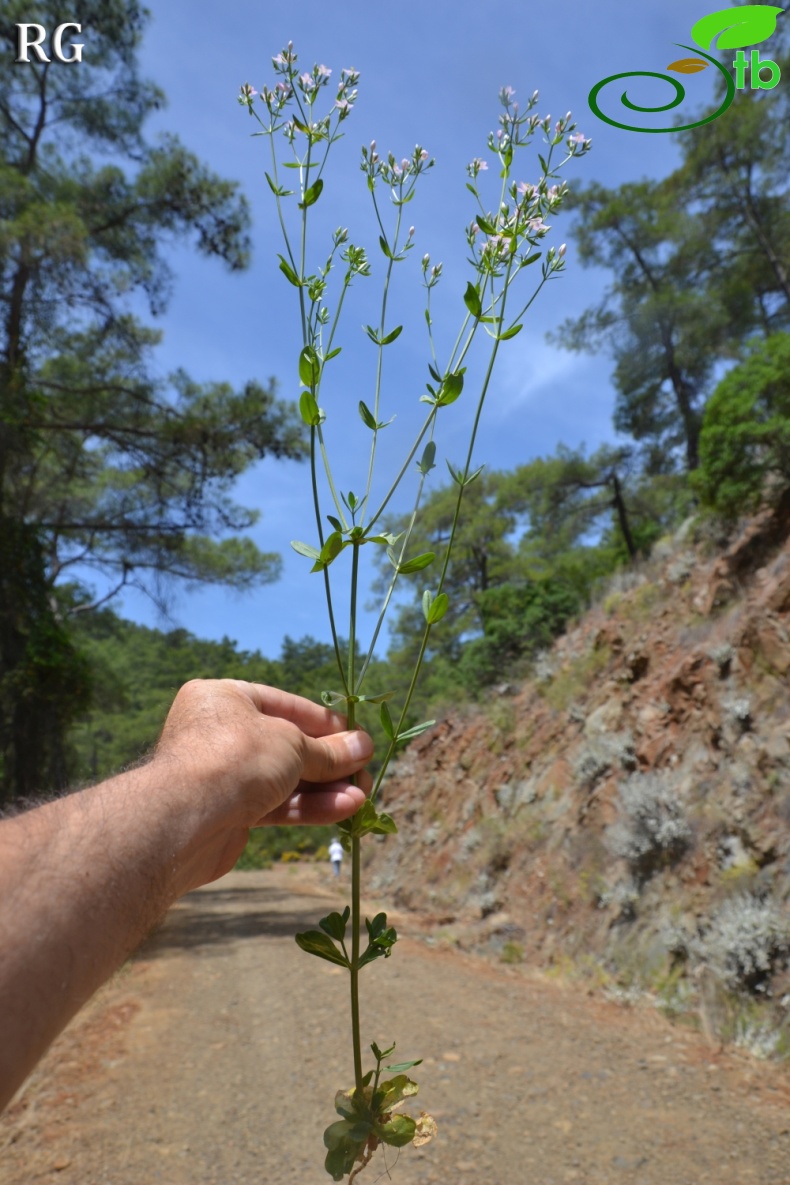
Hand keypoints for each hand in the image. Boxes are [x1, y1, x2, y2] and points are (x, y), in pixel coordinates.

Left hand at [153, 680, 372, 889]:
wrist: (185, 820)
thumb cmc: (236, 757)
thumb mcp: (292, 744)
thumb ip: (327, 750)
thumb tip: (363, 746)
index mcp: (224, 698)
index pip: (285, 705)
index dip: (326, 723)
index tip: (359, 737)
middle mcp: (220, 733)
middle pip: (287, 745)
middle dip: (329, 761)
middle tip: (366, 772)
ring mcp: (224, 775)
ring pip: (284, 778)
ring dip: (325, 788)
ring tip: (364, 795)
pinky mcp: (230, 813)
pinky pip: (276, 804)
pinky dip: (309, 807)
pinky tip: (345, 809)